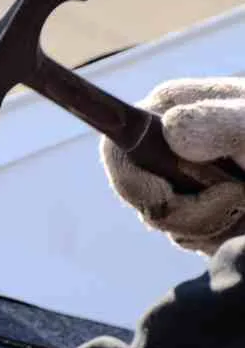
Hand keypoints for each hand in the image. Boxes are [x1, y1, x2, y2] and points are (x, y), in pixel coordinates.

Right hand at [101, 78, 244, 253]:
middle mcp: (166, 143)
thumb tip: (169, 129)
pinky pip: (185, 237)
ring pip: (163, 222)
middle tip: (235, 199)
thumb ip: (219, 123)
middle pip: (137, 195)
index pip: (116, 147)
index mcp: (172, 110)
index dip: (130, 179)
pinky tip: (244, 216)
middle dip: (184, 210)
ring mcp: (179, 177)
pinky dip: (217, 234)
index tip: (166, 196)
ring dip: (210, 224)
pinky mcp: (195, 206)